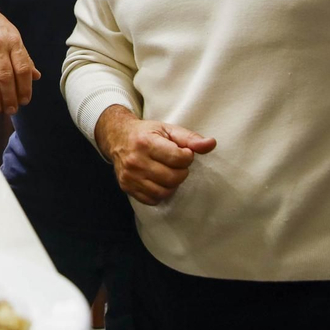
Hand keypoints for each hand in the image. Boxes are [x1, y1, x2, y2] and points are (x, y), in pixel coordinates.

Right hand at [94, 106, 215, 204]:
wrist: (117, 137)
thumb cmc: (146, 133)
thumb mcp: (168, 130)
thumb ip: (190, 138)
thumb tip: (211, 144)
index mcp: (146, 142)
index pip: (179, 158)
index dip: (187, 157)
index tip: (183, 153)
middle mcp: (135, 161)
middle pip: (173, 178)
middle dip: (181, 172)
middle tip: (177, 164)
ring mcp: (130, 176)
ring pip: (163, 192)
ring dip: (172, 184)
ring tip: (169, 173)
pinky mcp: (127, 187)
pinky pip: (152, 200)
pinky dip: (160, 193)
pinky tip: (159, 181)